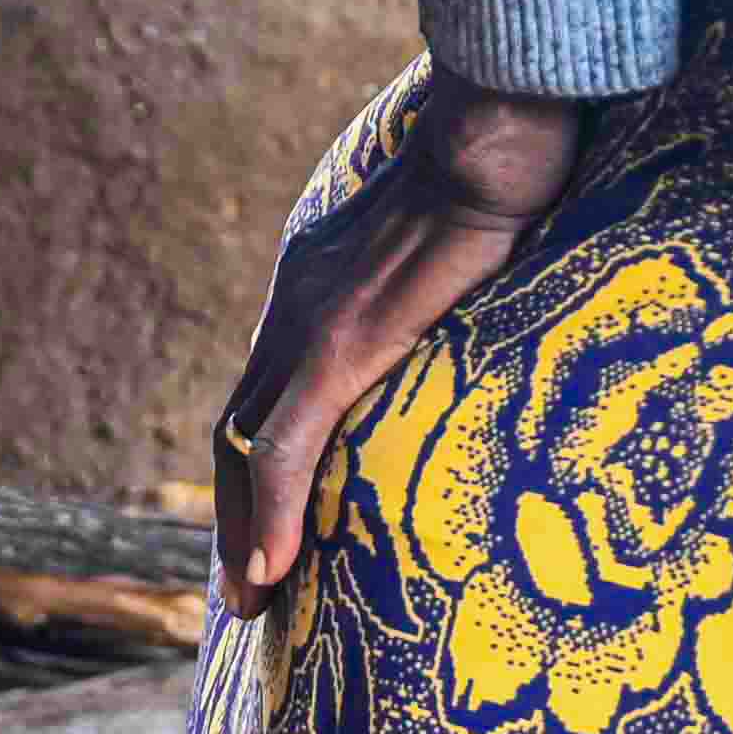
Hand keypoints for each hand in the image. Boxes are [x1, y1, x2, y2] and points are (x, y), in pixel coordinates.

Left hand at [207, 73, 584, 599]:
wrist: (493, 134)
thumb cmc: (497, 174)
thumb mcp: (450, 247)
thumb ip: (431, 292)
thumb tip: (464, 316)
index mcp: (316, 288)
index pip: (267, 391)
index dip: (257, 463)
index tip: (269, 522)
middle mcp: (293, 309)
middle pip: (238, 429)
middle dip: (235, 513)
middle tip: (246, 588)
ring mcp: (309, 328)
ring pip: (246, 449)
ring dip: (242, 531)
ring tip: (250, 599)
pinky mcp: (338, 347)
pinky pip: (287, 447)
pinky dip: (272, 514)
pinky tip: (271, 569)